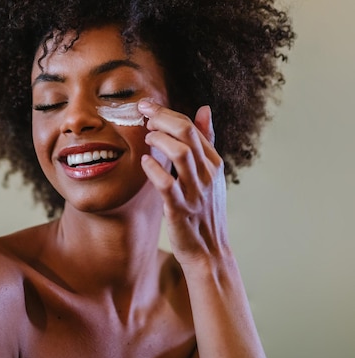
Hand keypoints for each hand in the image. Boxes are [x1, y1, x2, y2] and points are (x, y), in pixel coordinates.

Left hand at [138, 100, 229, 267]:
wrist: (209, 251)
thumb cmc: (205, 209)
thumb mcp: (211, 173)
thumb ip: (206, 141)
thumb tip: (205, 108)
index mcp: (214, 163)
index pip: (192, 126)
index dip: (167, 113)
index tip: (147, 106)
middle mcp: (208, 174)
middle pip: (187, 133)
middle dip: (162, 117)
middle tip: (143, 113)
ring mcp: (195, 192)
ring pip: (180, 154)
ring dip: (159, 140)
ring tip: (146, 137)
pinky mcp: (180, 210)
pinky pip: (167, 185)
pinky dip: (154, 170)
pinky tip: (145, 162)